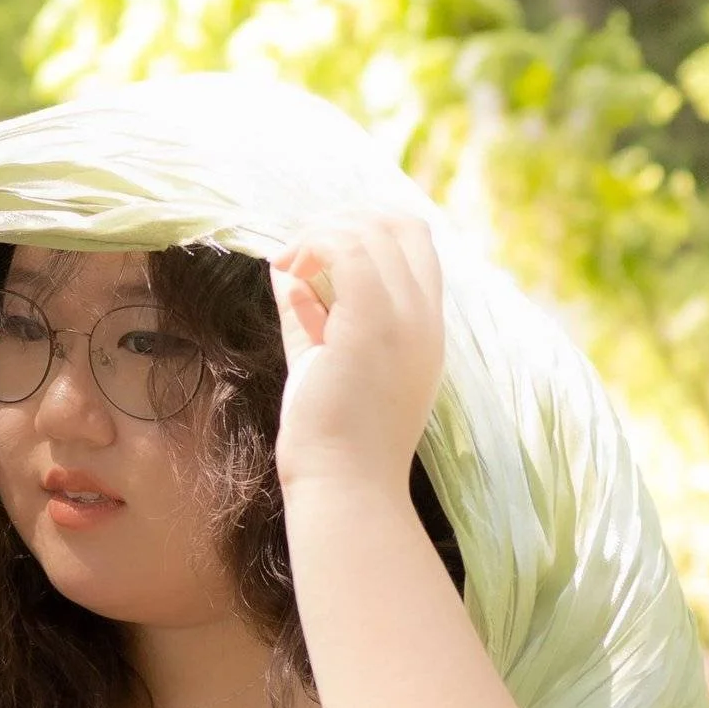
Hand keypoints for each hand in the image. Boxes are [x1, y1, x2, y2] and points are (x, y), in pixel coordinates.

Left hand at [269, 213, 443, 499]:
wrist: (344, 487)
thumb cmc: (331, 439)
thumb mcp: (320, 359)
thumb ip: (307, 312)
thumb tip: (283, 269)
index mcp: (424, 329)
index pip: (416, 243)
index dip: (368, 226)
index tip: (318, 247)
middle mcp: (425, 319)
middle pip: (403, 224)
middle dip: (343, 220)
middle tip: (298, 250)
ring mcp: (404, 319)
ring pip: (372, 231)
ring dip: (319, 234)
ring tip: (287, 265)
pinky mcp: (372, 324)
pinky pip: (347, 250)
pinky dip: (312, 246)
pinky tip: (288, 270)